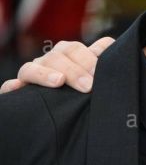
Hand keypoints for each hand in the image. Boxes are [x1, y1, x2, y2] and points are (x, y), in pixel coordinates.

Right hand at [0, 37, 114, 93]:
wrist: (62, 117)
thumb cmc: (85, 92)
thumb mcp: (96, 77)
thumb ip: (104, 64)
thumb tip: (116, 47)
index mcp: (70, 55)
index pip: (79, 48)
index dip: (91, 56)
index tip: (101, 72)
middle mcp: (51, 62)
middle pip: (60, 55)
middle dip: (76, 69)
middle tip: (89, 86)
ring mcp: (33, 74)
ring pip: (33, 66)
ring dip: (45, 73)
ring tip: (59, 82)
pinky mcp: (18, 90)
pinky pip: (9, 86)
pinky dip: (12, 86)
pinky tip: (17, 88)